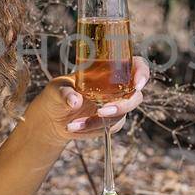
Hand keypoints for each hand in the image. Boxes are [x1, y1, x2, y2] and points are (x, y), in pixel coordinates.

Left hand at [23, 56, 150, 148]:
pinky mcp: (110, 122)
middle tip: (101, 111)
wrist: (53, 118)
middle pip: (136, 95)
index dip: (142, 72)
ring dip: (99, 121)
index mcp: (108, 70)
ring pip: (122, 115)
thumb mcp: (56, 89)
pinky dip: (91, 129)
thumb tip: (74, 100)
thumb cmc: (56, 94)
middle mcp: (116, 87)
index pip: (135, 65)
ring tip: (73, 124)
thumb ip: (65, 93)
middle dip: (122, 105)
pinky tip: (73, 128)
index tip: (138, 83)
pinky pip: (109, 127)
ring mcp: (115, 105)